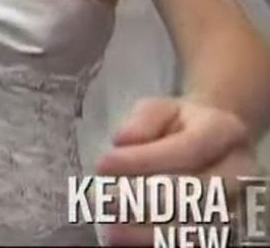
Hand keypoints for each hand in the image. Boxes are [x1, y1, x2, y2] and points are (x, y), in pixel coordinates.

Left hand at [95, 97, 261, 245]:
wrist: (215, 142)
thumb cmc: (180, 124)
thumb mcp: (159, 109)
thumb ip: (142, 121)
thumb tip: (123, 140)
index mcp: (225, 130)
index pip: (187, 149)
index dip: (144, 160)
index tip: (103, 164)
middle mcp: (241, 169)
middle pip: (197, 193)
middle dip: (148, 201)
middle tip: (106, 204)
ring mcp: (240, 202)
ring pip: (200, 226)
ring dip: (154, 232)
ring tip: (113, 230)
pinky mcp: (230, 229)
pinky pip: (199, 242)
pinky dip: (163, 243)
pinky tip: (132, 243)